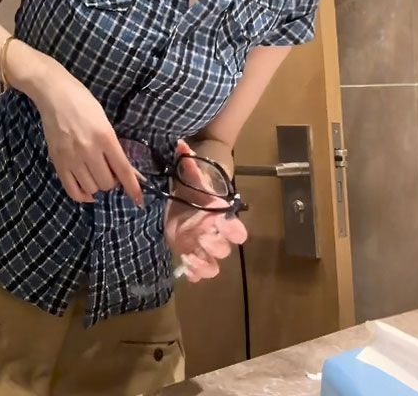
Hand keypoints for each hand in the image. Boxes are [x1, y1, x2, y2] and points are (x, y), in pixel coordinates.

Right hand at [32, 60, 143, 206]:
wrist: (54, 94)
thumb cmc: (83, 103)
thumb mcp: (105, 121)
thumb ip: (115, 147)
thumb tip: (129, 171)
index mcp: (105, 137)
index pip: (123, 169)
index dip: (133, 187)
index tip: (139, 200)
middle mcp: (89, 150)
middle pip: (106, 183)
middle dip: (112, 181)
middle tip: (109, 170)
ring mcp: (71, 158)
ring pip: (91, 188)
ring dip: (97, 185)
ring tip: (95, 173)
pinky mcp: (57, 162)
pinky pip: (72, 190)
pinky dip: (82, 195)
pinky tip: (87, 191)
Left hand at [164, 139, 247, 281]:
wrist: (178, 204)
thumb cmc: (190, 191)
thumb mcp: (188, 177)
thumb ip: (189, 163)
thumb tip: (181, 144)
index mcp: (220, 217)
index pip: (238, 230)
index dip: (233, 230)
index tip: (221, 222)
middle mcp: (216, 236)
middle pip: (226, 249)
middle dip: (215, 246)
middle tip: (200, 237)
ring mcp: (204, 249)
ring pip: (215, 266)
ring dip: (205, 264)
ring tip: (191, 255)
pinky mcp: (191, 256)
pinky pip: (200, 274)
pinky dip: (195, 274)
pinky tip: (185, 266)